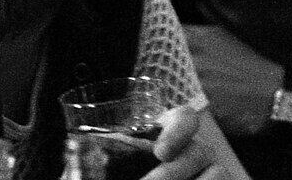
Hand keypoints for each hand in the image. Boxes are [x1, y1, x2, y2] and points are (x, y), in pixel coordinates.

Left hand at [80, 107, 236, 179]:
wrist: (135, 179)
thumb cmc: (110, 178)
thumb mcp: (98, 173)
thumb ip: (86, 167)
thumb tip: (72, 164)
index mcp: (165, 138)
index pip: (185, 117)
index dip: (178, 129)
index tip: (160, 151)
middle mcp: (193, 154)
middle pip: (200, 150)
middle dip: (175, 172)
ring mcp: (209, 175)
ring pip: (219, 174)